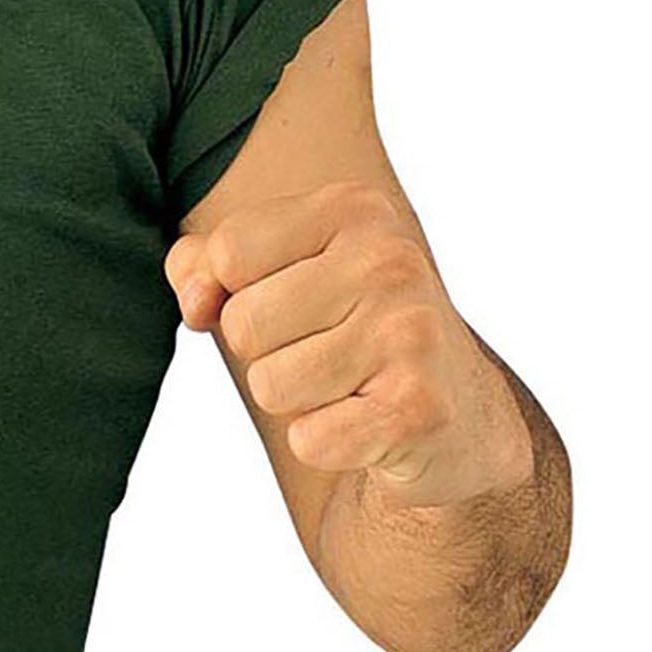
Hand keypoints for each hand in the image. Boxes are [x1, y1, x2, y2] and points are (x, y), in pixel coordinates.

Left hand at [164, 180, 530, 507]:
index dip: (231, 293)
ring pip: (270, 385)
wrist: (458, 416)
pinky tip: (366, 423)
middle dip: (263, 352)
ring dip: (295, 399)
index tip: (282, 300)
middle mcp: (389, 259)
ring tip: (347, 383)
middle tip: (323, 350)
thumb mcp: (271, 270)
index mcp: (352, 208)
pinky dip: (322, 442)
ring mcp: (413, 333)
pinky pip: (309, 439)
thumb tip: (194, 299)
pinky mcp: (422, 408)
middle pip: (243, 324)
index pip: (228, 254)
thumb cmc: (340, 327)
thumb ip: (202, 265)